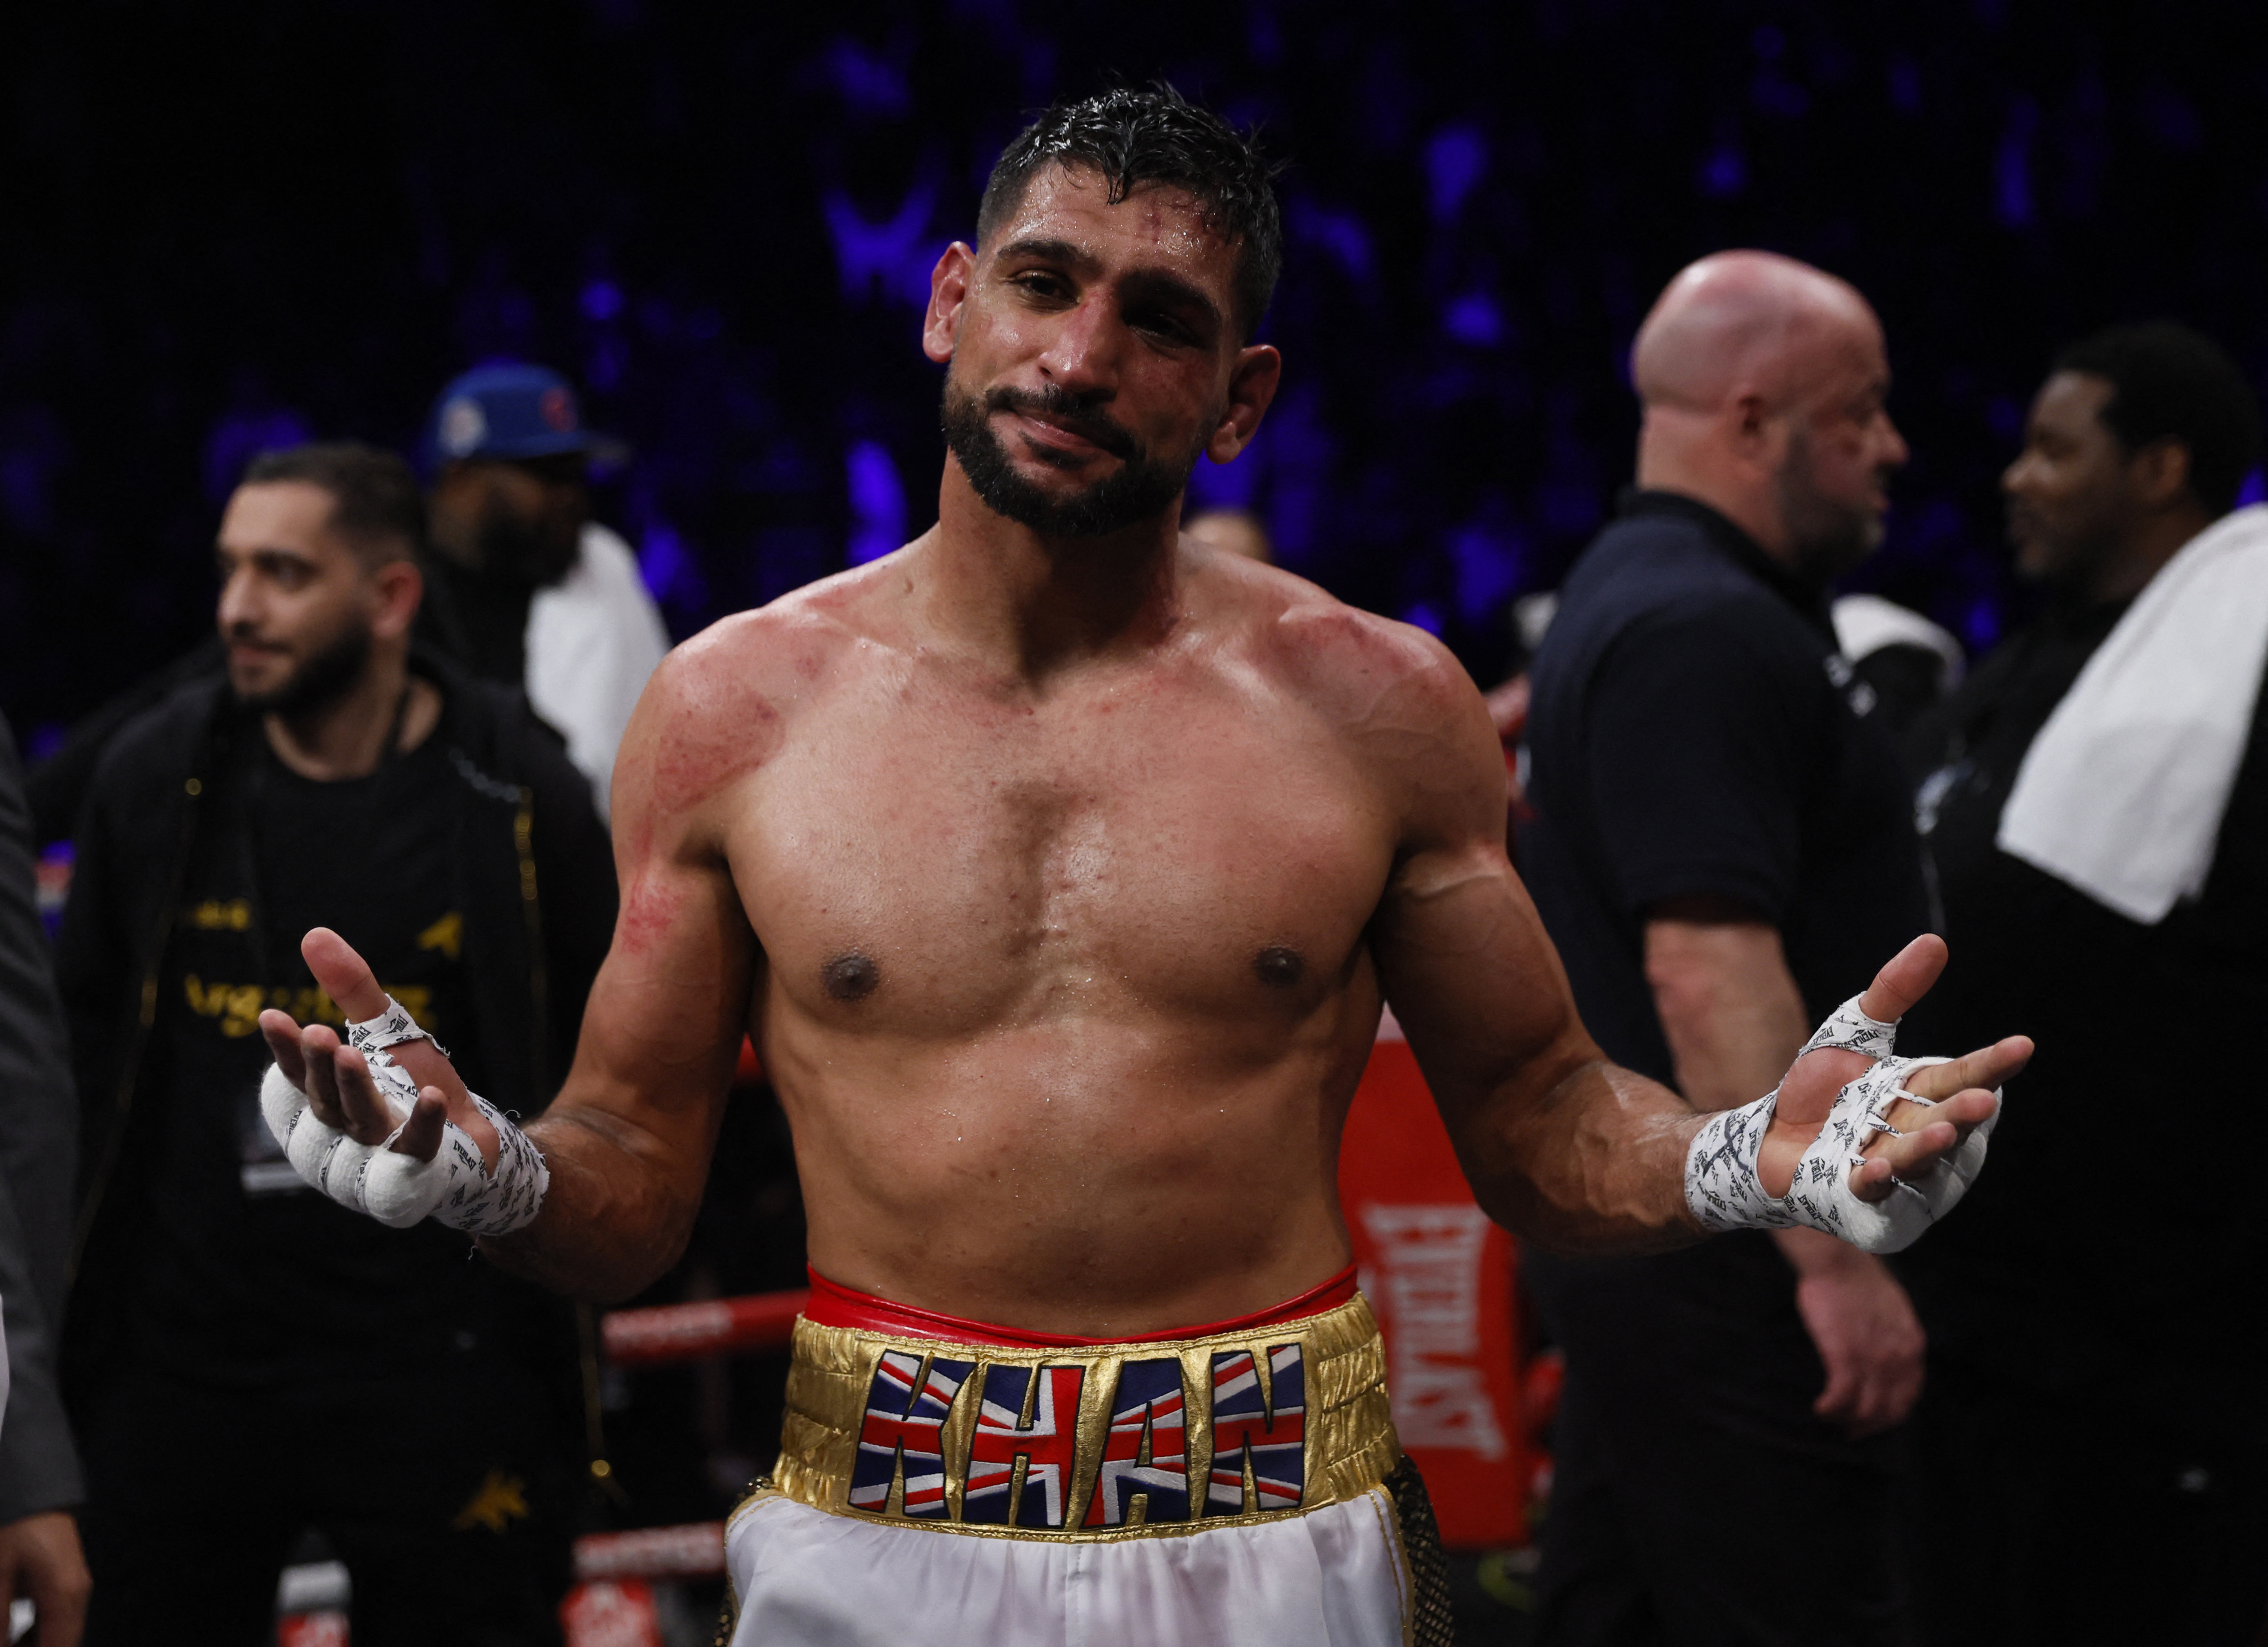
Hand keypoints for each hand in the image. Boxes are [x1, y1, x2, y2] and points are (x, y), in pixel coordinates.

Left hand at [0, 1512, 88, 1646]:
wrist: (38, 1496)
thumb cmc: (19, 1529)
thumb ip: (1, 1618)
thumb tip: (0, 1644)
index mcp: (64, 1595)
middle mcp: (78, 1595)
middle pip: (65, 1643)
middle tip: (8, 1642)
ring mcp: (77, 1590)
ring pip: (64, 1636)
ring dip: (41, 1643)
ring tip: (9, 1639)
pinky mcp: (71, 1586)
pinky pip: (62, 1622)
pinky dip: (43, 1635)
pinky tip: (19, 1635)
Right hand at [256, 927, 499, 1169]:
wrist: (472, 1141)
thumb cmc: (414, 1086)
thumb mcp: (388, 1032)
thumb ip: (353, 989)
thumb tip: (313, 934)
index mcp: (328, 1100)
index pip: (299, 1075)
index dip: (286, 1049)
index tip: (271, 1016)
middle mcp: (344, 1131)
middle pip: (326, 1099)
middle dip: (320, 1066)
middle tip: (316, 1032)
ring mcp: (380, 1153)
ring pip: (362, 1121)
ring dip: (356, 1089)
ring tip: (352, 1053)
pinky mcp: (420, 1167)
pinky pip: (418, 1147)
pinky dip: (424, 1122)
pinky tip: (433, 1097)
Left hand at [1758, 935, 2029, 1199]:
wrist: (1767, 1139)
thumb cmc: (1821, 1088)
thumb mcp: (1853, 1033)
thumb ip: (1892, 991)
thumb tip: (1935, 941)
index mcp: (1927, 1096)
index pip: (1965, 1077)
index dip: (1991, 1064)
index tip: (2021, 1045)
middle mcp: (1925, 1137)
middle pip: (1950, 1123)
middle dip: (1965, 1114)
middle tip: (1981, 1099)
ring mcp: (1903, 1176)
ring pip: (1921, 1162)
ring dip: (1929, 1149)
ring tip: (1942, 1133)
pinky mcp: (1870, 1206)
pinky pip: (1878, 1195)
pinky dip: (1877, 1182)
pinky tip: (1874, 1169)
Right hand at [1778, 1229, 1924, 1437]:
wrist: (1840, 1262)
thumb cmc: (1860, 1279)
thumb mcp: (1894, 1310)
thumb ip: (1895, 1337)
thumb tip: (1886, 1357)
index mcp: (1913, 1346)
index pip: (1909, 1395)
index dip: (1892, 1413)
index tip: (1876, 1420)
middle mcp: (1898, 1359)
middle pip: (1890, 1410)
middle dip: (1871, 1426)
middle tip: (1852, 1431)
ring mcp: (1872, 1361)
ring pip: (1866, 1410)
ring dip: (1848, 1421)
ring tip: (1832, 1420)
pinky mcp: (1844, 1358)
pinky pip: (1841, 1398)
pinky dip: (1830, 1409)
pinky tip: (1820, 1408)